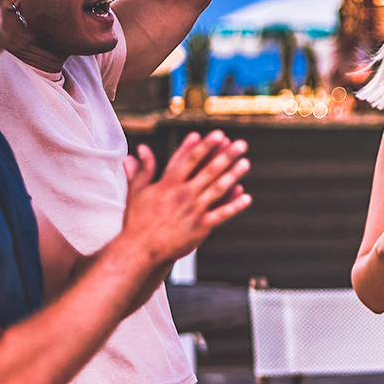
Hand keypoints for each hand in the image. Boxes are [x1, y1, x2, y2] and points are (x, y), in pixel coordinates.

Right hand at [121, 131, 251, 261]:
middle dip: (226, 156)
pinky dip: (234, 206)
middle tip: (241, 144)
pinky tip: (246, 197)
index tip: (218, 134)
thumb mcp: (137, 192)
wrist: (141, 249)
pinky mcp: (201, 227)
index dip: (205, 146)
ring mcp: (194, 210)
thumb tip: (140, 148)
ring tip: (245, 163)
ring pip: (218, 189)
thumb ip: (143, 169)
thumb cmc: (137, 221)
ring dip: (233, 175)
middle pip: (209, 171)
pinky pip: (221, 214)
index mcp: (168, 184)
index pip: (190, 159)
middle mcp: (184, 194)